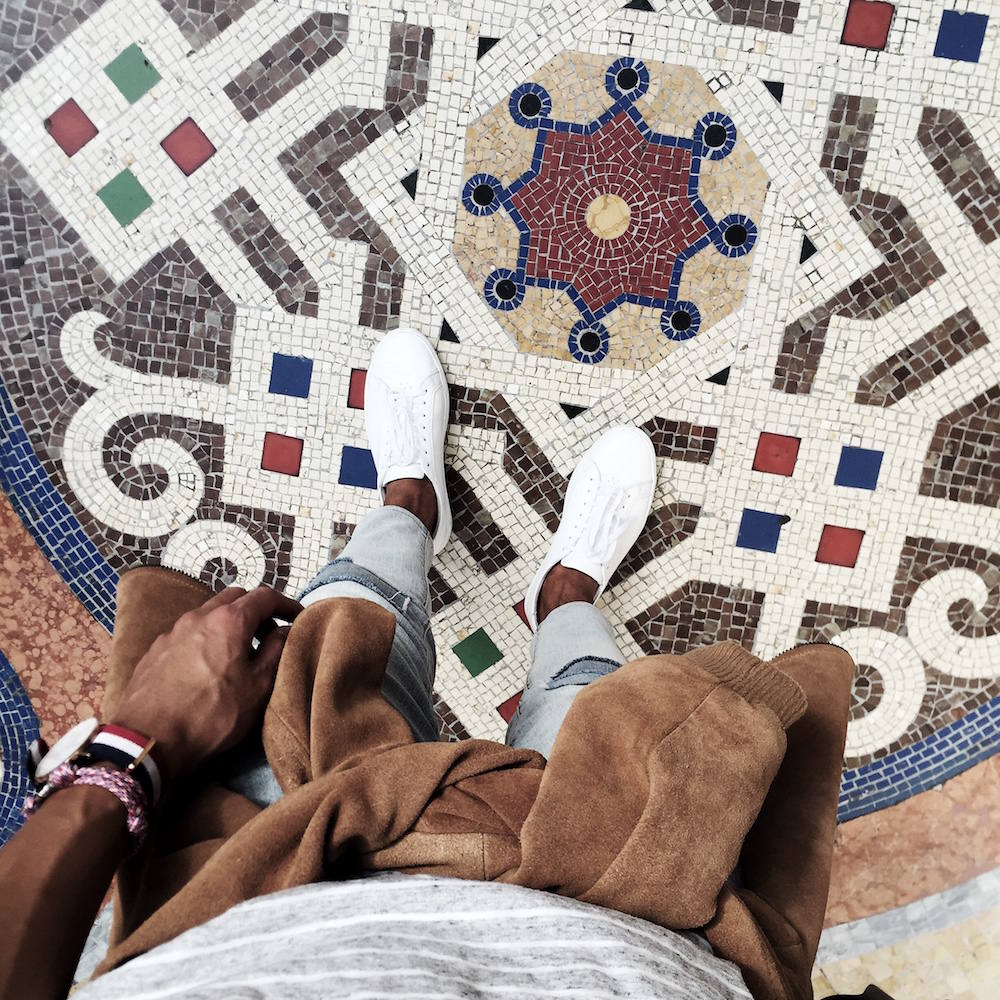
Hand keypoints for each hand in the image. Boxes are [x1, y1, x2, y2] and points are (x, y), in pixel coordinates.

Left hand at [111, 586, 303, 781]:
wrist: (148, 741)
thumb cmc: (212, 715)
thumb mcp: (257, 688)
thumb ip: (276, 652)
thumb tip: (284, 631)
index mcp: (229, 621)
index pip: (265, 596)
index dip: (286, 603)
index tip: (297, 616)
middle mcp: (199, 616)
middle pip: (234, 598)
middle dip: (255, 609)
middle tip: (269, 633)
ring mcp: (172, 631)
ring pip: (208, 613)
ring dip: (228, 623)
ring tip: (238, 650)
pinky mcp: (155, 650)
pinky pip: (187, 632)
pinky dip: (205, 637)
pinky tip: (207, 664)